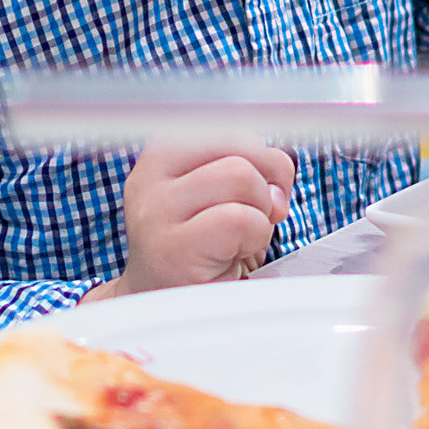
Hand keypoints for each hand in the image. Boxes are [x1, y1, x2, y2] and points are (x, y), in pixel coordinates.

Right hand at [87, 140, 296, 299]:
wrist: (162, 304)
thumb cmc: (201, 248)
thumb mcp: (221, 194)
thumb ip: (247, 166)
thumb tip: (277, 179)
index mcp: (163, 153)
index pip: (230, 124)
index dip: (261, 154)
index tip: (262, 188)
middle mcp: (151, 174)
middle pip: (237, 141)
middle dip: (268, 178)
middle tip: (262, 214)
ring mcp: (156, 211)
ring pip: (240, 175)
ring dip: (260, 211)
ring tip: (242, 237)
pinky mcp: (172, 248)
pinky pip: (240, 219)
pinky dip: (255, 237)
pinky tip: (235, 256)